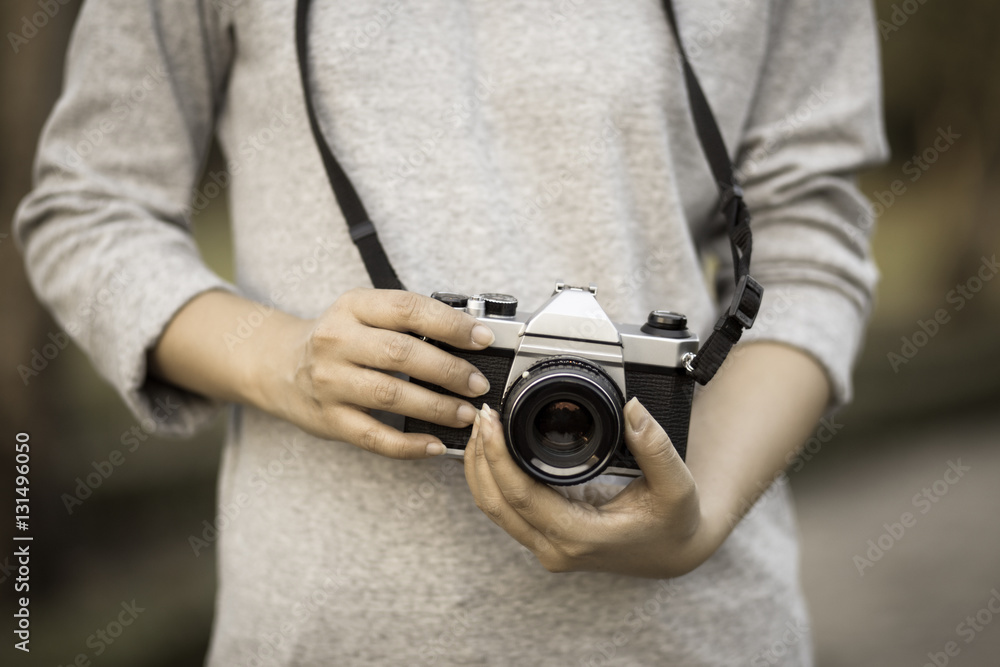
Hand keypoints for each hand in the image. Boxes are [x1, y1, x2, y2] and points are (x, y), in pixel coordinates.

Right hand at [262, 288, 494, 458]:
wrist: (279, 365)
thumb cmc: (337, 339)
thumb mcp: (363, 313)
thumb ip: (406, 321)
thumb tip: (469, 336)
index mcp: (353, 306)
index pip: (408, 309)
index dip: (451, 324)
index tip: (482, 339)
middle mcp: (337, 341)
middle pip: (402, 354)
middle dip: (449, 371)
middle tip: (477, 384)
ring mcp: (330, 382)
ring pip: (390, 396)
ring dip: (436, 407)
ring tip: (465, 414)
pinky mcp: (328, 419)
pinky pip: (373, 436)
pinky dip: (408, 445)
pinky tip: (434, 444)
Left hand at [464, 399, 725, 577]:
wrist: (675, 552)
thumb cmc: (674, 523)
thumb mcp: (676, 485)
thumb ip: (655, 447)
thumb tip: (633, 409)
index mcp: (581, 536)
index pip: (519, 495)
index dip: (497, 456)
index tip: (491, 420)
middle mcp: (556, 547)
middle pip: (494, 503)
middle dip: (480, 456)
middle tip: (483, 415)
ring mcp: (547, 545)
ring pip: (494, 508)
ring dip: (481, 467)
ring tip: (483, 426)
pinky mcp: (545, 536)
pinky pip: (506, 508)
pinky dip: (493, 477)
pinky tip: (495, 449)